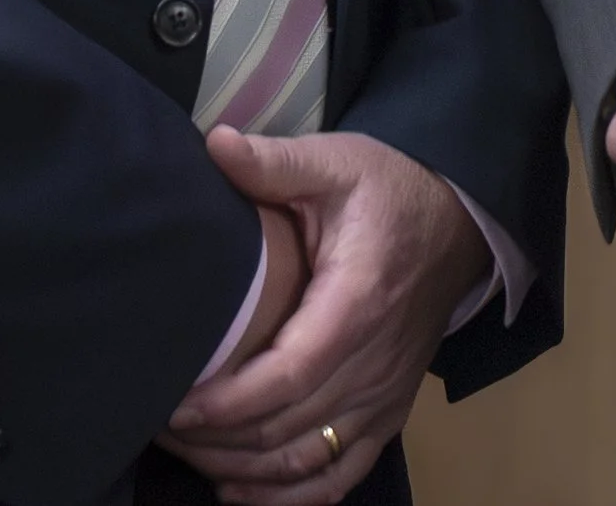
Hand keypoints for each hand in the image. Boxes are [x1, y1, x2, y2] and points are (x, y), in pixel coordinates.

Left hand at [161, 128, 488, 504]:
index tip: (174, 405)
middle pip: (287, 429)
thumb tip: (214, 144)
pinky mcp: (388, 414)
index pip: (289, 375)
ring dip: (241, 472)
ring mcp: (384, 396)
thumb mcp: (336, 162)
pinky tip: (240, 492)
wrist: (457, 220)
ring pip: (305, 463)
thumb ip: (275, 162)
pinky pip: (339, 477)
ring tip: (187, 454)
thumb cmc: (388, 189)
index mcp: (357, 302)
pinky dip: (288, 498)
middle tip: (158, 427)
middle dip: (216, 440)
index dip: (228, 402)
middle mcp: (374, 363)